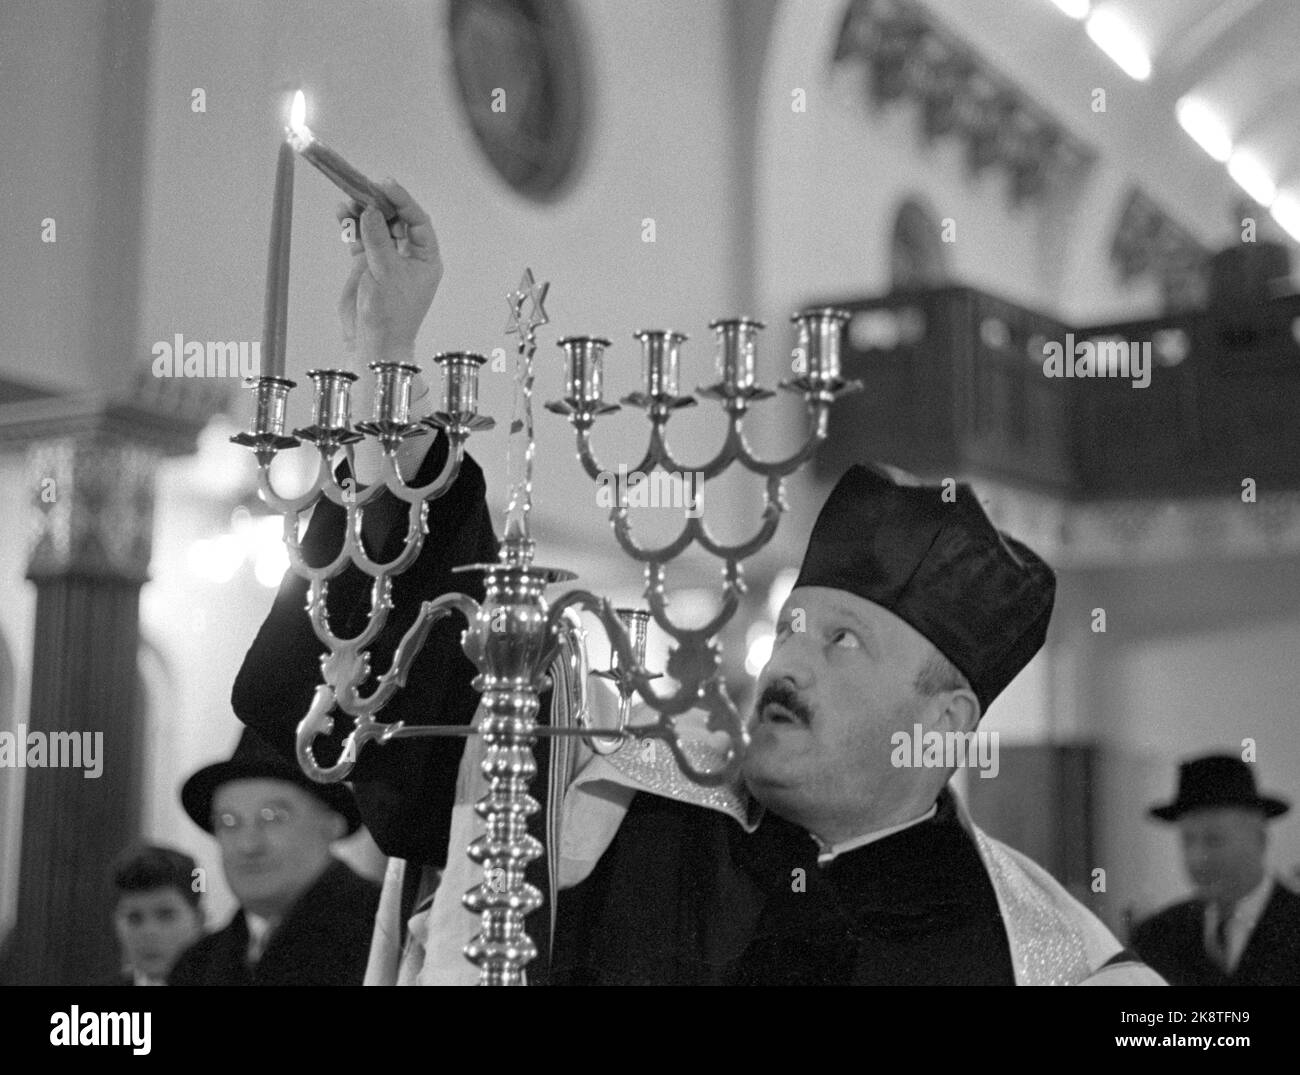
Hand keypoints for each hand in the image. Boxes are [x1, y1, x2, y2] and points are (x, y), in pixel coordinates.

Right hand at [336, 179, 441, 365]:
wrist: (373, 343)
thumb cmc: (390, 315)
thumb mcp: (386, 273)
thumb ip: (378, 240)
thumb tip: (372, 210)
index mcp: (426, 259)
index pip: (418, 221)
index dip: (403, 201)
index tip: (385, 185)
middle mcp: (408, 256)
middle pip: (396, 219)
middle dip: (379, 203)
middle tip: (361, 187)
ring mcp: (386, 259)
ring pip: (376, 226)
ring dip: (362, 212)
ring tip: (346, 201)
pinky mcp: (366, 265)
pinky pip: (360, 238)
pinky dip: (351, 225)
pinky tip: (341, 214)